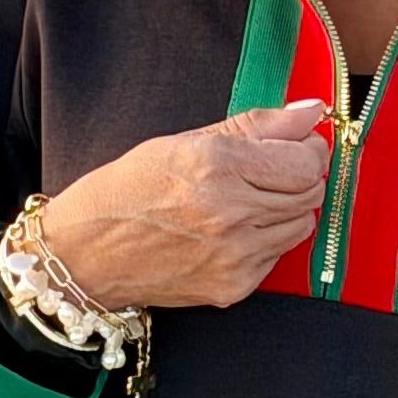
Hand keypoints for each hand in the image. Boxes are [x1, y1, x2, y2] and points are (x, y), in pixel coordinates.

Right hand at [39, 103, 331, 311]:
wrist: (87, 255)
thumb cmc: (128, 190)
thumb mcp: (184, 140)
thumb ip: (256, 125)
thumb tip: (311, 111)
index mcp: (216, 166)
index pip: (306, 161)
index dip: (307, 150)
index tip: (295, 145)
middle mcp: (230, 213)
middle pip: (310, 192)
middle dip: (300, 175)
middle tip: (272, 170)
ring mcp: (234, 255)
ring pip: (301, 225)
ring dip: (287, 209)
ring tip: (249, 201)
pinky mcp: (234, 286)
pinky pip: (277, 255)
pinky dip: (266, 240)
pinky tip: (233, 230)